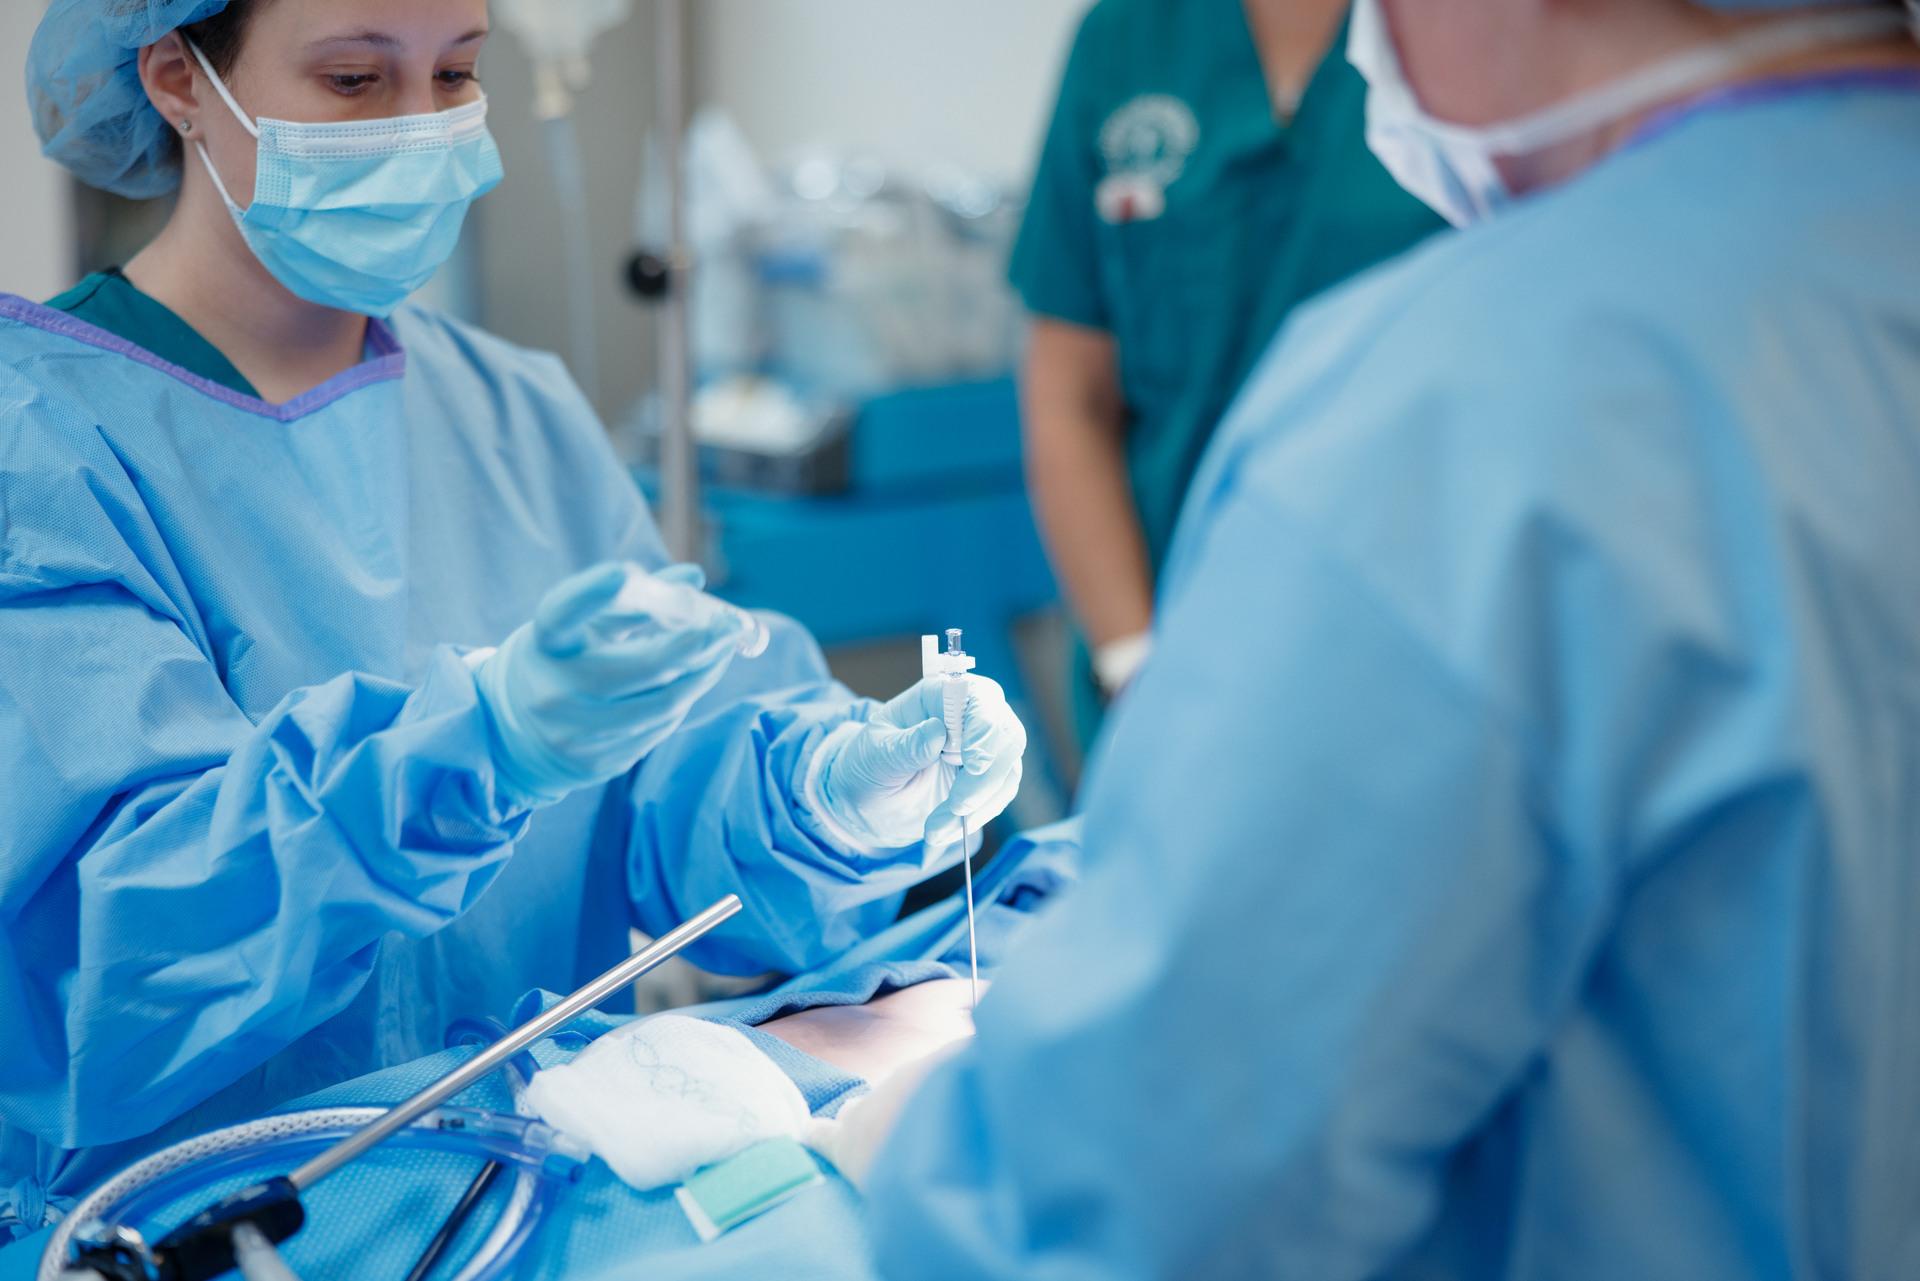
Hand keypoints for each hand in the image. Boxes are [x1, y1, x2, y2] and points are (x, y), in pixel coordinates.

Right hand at [476, 562, 755, 804]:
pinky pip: (658, 730)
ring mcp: (572, 733)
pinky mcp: (595, 763)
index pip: (561, 614)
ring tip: (724, 652)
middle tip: (731, 626)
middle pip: (641, 666)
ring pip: (662, 704)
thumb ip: (635, 600)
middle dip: (696, 644)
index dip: (590, 593)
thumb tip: (695, 578)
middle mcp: (551, 691)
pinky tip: (695, 681)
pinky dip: (684, 701)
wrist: (515, 733)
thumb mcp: (585, 627)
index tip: (623, 571)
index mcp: (543, 645)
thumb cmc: (563, 662)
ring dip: (703, 675)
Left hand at [806, 675, 1025, 858]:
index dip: (985, 731)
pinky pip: (999, 795)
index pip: (981, 699)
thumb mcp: (875, 756)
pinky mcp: (989, 775)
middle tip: (955, 810)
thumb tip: (937, 732)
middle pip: (1006, 737)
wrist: (868, 797)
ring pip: (1006, 773)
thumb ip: (905, 746)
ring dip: (976, 808)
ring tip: (933, 830)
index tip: (973, 766)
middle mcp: (970, 713)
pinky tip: (943, 830)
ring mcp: (984, 745)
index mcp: (940, 695)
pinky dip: (976, 818)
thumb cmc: (868, 764)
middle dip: (984, 781)